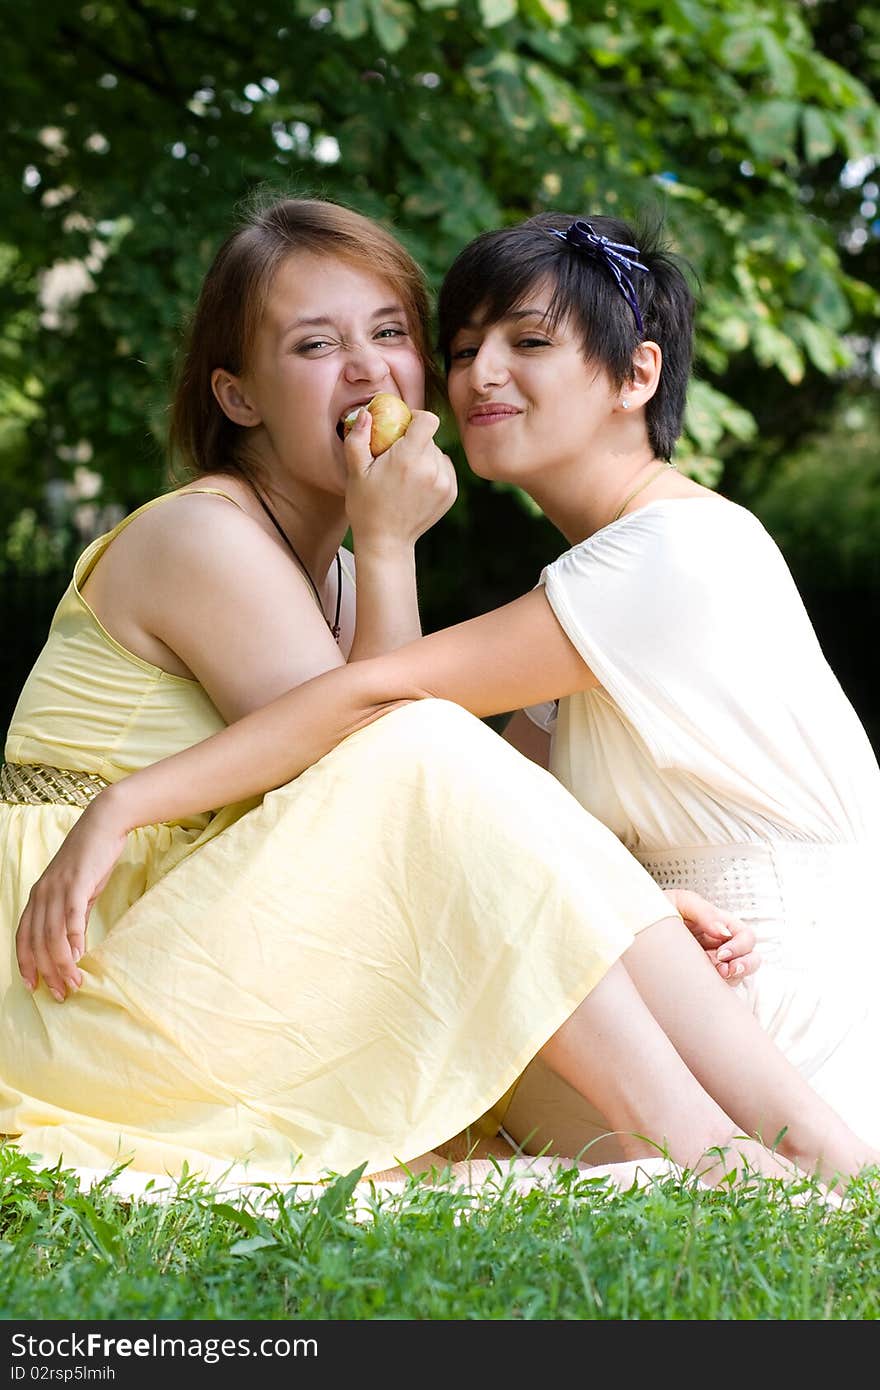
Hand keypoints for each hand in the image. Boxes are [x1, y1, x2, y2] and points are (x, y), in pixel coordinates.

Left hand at [16, 792, 128, 1001]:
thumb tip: (74, 950)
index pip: (24, 937)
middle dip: (46, 972)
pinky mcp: (76, 883)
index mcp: (38, 896)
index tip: (33, 986)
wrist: (103, 825)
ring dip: (61, 964)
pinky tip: (79, 958)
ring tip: (72, 984)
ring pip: (52, 935)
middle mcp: (42, 894)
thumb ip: (73, 919)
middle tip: (59, 994)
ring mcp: (57, 888)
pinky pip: (71, 918)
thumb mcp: (78, 891)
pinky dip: (73, 941)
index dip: (26, 963)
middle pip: (37, 942)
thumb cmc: (92, 859)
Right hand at [343, 407, 457, 549]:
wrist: (386, 542)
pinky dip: (433, 471)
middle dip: (415, 441)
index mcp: (408, 459)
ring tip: (406, 475)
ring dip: (424, 457)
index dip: (417, 418)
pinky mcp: (451, 493)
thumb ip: (358, 439)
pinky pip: (445, 469)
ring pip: (438, 453)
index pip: (428, 420)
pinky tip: (416, 485)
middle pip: (430, 438)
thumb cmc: (366, 506)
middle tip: (396, 458)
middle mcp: (431, 469)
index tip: (404, 427)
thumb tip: (365, 414)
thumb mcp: (355, 472)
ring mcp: (445, 483)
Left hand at [665, 887, 759, 983]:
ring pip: (739, 975)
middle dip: (745, 966)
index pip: (745, 936)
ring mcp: (712, 963)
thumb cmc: (659, 909)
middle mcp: (720, 945)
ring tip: (717, 977)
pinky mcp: (701, 979)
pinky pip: (719, 989)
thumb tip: (723, 932)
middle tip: (724, 969)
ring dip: (734, 978)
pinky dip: (717, 990)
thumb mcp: (681, 902)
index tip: (721, 953)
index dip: (741, 946)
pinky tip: (705, 987)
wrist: (633, 925)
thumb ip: (704, 912)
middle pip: (751, 958)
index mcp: (719, 925)